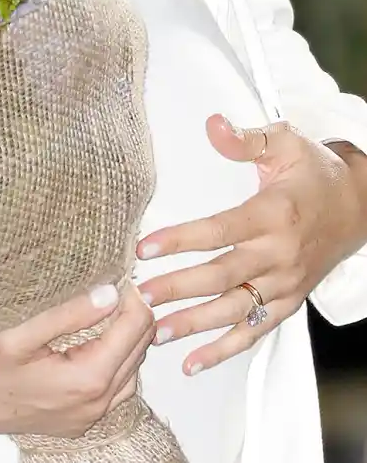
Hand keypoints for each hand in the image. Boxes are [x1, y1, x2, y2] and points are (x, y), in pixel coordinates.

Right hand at [0, 283, 154, 437]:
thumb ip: (68, 312)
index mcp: (85, 381)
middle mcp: (93, 405)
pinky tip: (94, 336)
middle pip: (140, 348)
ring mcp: (87, 416)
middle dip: (132, 312)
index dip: (132, 295)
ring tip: (104, 303)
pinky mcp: (78, 419)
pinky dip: (114, 358)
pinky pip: (114, 386)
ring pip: (131, 369)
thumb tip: (109, 291)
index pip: (135, 328)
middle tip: (112, 280)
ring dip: (125, 335)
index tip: (118, 270)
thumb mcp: (18, 332)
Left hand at [136, 114, 366, 376]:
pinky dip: (224, 351)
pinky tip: (194, 361)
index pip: (219, 230)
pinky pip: (254, 332)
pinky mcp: (288, 303)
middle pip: (222, 276)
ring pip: (235, 311)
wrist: (357, 207)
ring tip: (157, 332)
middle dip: (178, 288)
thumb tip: (212, 124)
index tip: (145, 247)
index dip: (180, 240)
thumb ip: (246, 138)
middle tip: (141, 295)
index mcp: (274, 214)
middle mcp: (279, 254)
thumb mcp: (284, 142)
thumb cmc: (315, 173)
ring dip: (194, 324)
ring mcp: (285, 284)